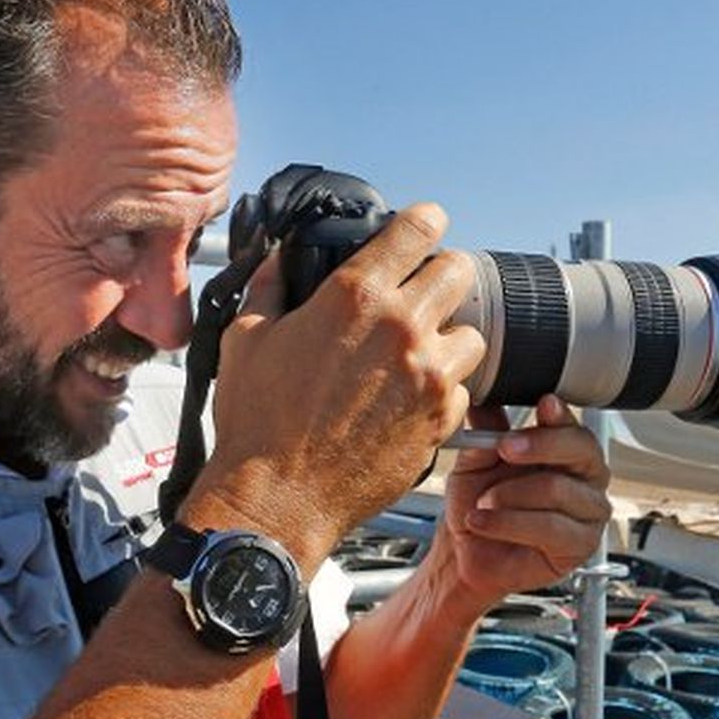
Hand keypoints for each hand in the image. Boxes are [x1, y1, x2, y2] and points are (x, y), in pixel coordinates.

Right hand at [183, 204, 486, 567]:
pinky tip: (410, 398)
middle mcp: (401, 327)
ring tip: (418, 353)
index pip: (418, 227)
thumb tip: (277, 258)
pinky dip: (443, 389)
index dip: (422, 223)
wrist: (278, 496)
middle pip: (460, 270)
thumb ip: (270, 286)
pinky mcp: (441, 418)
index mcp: (354, 295)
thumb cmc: (257, 422)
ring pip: (472, 333)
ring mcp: (428, 374)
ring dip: (449, 336)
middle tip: (422, 292)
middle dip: (443, 275)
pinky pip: (463, 388)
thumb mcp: (246, 338)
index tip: (420, 229)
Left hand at [428, 395, 611, 621]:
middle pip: (580, 449)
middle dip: (540, 445)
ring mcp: (588, 512)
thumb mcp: (475, 461)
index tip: (544, 404)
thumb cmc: (478, 505)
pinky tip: (484, 521)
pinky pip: (550, 527)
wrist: (464, 552)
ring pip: (557, 489)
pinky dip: (509, 523)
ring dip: (509, 495)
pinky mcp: (580, 545)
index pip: (572, 425)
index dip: (560, 415)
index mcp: (564, 450)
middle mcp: (584, 477)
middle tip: (504, 449)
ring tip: (482, 502)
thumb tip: (482, 395)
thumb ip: (486, 430)